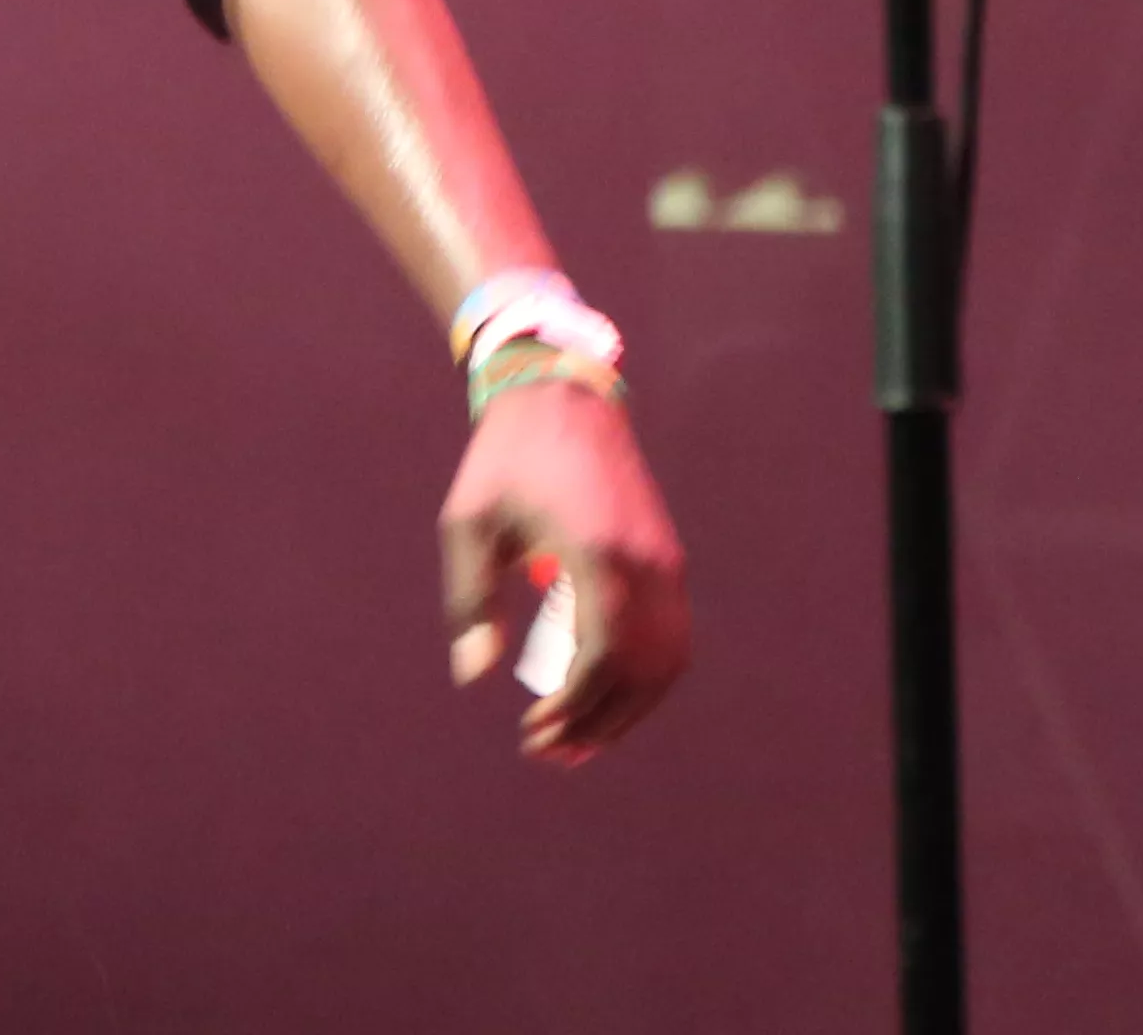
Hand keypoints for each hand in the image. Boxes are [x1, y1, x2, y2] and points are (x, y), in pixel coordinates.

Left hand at [439, 380, 690, 761]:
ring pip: (667, 661)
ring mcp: (665, 560)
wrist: (562, 392)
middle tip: (549, 752)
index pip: (601, 658)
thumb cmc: (506, 458)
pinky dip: (646, 677)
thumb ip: (471, 602)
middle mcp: (644, 561)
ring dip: (628, 709)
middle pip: (640, 672)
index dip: (571, 709)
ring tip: (580, 741)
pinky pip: (672, 636)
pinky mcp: (668, 556)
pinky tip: (607, 697)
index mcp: (596, 552)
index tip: (532, 733)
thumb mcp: (470, 524)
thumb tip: (473, 676)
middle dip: (597, 723)